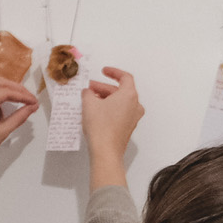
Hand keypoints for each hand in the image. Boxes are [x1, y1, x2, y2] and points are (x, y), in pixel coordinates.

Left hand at [0, 75, 38, 180]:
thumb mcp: (1, 133)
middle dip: (16, 89)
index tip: (35, 102)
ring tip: (19, 101)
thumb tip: (33, 107)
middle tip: (29, 99)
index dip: (23, 95)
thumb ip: (18, 118)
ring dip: (6, 89)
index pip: (5, 91)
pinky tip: (2, 109)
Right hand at [84, 67, 143, 189]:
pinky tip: (96, 111)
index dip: (113, 72)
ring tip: (90, 99)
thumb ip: (88, 92)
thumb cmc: (101, 127)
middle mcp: (135, 106)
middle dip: (103, 87)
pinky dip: (109, 108)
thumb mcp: (89, 103)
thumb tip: (88, 92)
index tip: (104, 71)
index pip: (125, 77)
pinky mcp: (128, 127)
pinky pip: (120, 112)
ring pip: (120, 102)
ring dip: (105, 98)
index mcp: (129, 95)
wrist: (106, 151)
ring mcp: (133, 118)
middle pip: (120, 90)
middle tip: (90, 88)